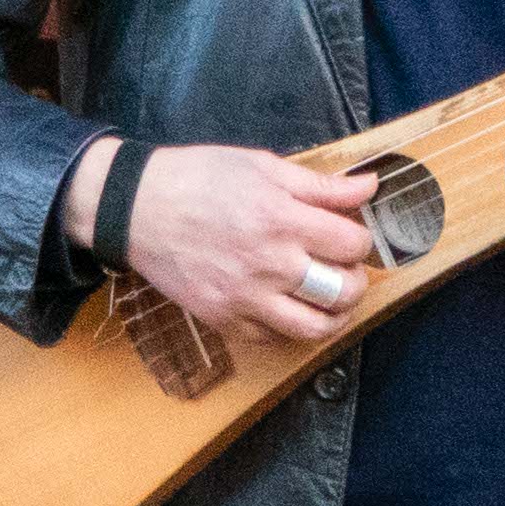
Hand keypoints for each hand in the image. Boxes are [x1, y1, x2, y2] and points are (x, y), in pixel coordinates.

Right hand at [67, 137, 381, 347]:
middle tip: (344, 269)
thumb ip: (321, 184)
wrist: (135, 208)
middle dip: (354, 281)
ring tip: (328, 299)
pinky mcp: (225, 320)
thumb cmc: (197, 179)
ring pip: (315, 328)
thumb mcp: (262, 167)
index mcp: (281, 219)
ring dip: (333, 316)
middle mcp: (268, 264)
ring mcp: (245, 298)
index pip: (353, 244)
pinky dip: (290, 326)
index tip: (347, 235)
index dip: (359, 239)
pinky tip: (286, 304)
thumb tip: (370, 186)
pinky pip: (275, 338)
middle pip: (343, 291)